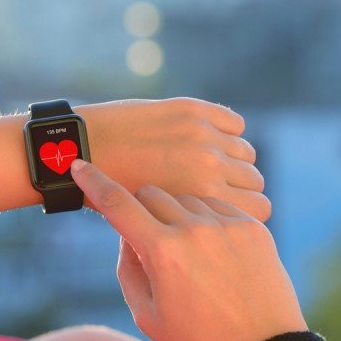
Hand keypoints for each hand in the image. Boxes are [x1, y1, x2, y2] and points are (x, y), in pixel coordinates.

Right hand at [71, 160, 307, 340]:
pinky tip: (213, 251)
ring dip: (176, 215)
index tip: (80, 166)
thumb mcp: (145, 312)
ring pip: (185, 197)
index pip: (117, 204)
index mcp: (162, 251)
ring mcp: (228, 225)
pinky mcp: (253, 226)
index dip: (93, 182)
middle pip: (151, 194)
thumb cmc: (197, 338)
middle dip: (141, 211)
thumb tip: (128, 232)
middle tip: (150, 241)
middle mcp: (195, 229)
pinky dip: (206, 220)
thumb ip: (127, 266)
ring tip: (190, 255)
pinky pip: (217, 205)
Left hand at [75, 98, 270, 221]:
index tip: (226, 214)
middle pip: (255, 180)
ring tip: (204, 167)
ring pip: (246, 152)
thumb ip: (192, 228)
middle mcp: (209, 167)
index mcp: (202, 202)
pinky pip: (234, 123)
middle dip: (238, 188)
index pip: (260, 209)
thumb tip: (219, 230)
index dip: (244, 213)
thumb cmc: (109, 200)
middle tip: (212, 191)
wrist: (80, 150)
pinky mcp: (194, 110)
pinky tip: (206, 143)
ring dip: (231, 160)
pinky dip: (226, 133)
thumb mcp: (153, 229)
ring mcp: (203, 136)